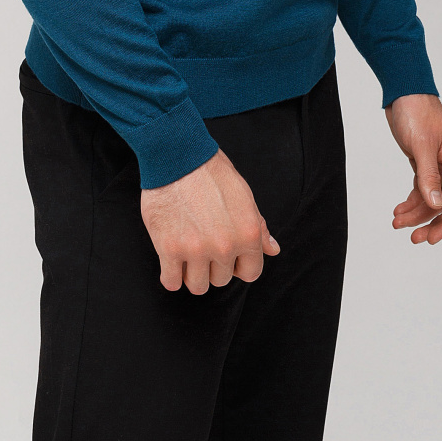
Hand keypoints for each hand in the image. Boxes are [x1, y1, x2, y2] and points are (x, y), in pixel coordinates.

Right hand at [140, 147, 280, 293]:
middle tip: (202, 242)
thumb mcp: (243, 195)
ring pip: (197, 286)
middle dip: (213, 265)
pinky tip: (171, 259)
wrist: (177, 154)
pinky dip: (170, 274)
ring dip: (192, 273)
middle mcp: (225, 246)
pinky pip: (171, 281)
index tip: (228, 255)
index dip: (239, 265)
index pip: (250, 273)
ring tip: (187, 252)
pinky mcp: (169, 249)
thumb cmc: (211, 171)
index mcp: (248, 233)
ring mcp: (196, 250)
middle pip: (221, 280)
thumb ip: (258, 226)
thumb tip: (273, 250)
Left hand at [384, 94, 441, 243]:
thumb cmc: (417, 113)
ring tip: (397, 223)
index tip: (431, 238)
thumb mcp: (421, 146)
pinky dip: (411, 201)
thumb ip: (428, 177)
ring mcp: (440, 167)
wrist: (403, 93)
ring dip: (416, 214)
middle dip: (430, 222)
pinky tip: (398, 211)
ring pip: (432, 200)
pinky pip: (422, 190)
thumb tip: (435, 205)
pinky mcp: (425, 164)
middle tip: (413, 238)